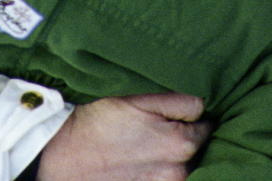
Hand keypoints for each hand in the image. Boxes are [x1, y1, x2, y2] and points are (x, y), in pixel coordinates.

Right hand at [38, 92, 208, 180]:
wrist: (66, 154)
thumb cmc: (100, 121)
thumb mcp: (140, 99)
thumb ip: (178, 102)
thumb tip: (204, 105)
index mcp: (181, 142)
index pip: (205, 119)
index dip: (191, 111)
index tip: (176, 109)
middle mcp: (179, 170)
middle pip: (198, 145)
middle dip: (186, 133)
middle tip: (160, 124)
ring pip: (186, 164)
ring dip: (176, 154)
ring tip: (150, 143)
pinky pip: (169, 178)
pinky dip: (163, 168)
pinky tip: (144, 159)